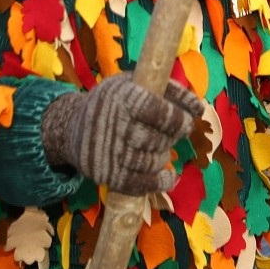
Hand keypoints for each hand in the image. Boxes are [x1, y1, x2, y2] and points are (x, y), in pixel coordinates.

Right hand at [41, 73, 203, 195]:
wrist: (70, 127)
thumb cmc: (112, 101)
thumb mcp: (133, 83)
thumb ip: (169, 90)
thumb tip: (199, 107)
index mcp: (124, 98)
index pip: (162, 113)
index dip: (180, 121)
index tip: (186, 122)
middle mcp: (116, 126)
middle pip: (159, 140)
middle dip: (170, 139)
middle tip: (168, 134)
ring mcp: (111, 153)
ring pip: (153, 162)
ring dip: (163, 156)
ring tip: (158, 148)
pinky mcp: (108, 175)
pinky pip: (142, 184)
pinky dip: (161, 182)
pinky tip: (169, 177)